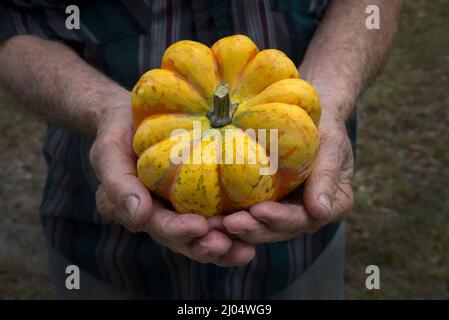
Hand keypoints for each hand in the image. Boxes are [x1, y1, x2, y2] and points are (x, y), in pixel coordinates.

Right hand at [89, 103, 254, 264]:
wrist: (132, 118)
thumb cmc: (117, 135)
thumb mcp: (108, 154)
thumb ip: (118, 185)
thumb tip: (140, 216)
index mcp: (140, 211)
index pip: (159, 227)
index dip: (178, 231)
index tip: (199, 227)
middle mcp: (164, 215)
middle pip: (187, 239)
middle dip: (207, 246)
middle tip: (229, 244)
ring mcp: (184, 207)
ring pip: (206, 233)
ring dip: (226, 244)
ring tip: (246, 248)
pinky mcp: (203, 195)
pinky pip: (220, 212)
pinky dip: (237, 224)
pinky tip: (257, 225)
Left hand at [222, 118, 353, 243]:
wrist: (311, 117)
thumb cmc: (325, 126)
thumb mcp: (332, 144)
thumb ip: (327, 176)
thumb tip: (320, 212)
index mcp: (332, 204)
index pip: (306, 218)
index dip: (282, 219)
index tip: (259, 211)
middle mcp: (309, 213)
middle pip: (281, 229)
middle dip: (254, 228)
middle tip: (229, 223)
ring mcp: (287, 211)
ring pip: (262, 227)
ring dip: (239, 228)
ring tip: (216, 224)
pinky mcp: (267, 203)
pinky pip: (250, 215)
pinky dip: (232, 217)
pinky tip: (213, 217)